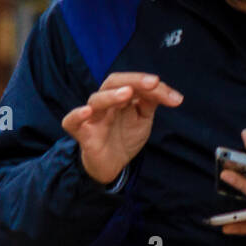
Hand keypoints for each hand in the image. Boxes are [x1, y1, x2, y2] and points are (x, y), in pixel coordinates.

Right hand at [62, 73, 182, 183]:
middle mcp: (105, 102)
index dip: (151, 86)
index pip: (133, 82)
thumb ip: (152, 103)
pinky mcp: (82, 133)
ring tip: (127, 93)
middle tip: (153, 83)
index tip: (173, 96)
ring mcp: (93, 117)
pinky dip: (77, 115)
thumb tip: (174, 96)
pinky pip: (71, 121)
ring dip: (112, 96)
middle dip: (134, 80)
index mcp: (120, 95)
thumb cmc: (125, 136)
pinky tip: (87, 111)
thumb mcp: (143, 118)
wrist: (112, 164)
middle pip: (113, 82)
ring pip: (96, 100)